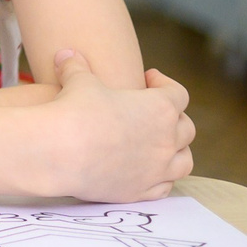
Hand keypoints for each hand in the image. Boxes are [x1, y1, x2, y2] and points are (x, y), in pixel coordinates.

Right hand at [45, 50, 195, 199]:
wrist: (59, 153)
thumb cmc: (74, 112)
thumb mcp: (77, 81)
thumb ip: (77, 67)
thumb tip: (66, 55)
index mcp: (160, 108)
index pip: (178, 93)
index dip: (164, 83)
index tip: (148, 79)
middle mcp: (167, 140)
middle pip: (186, 128)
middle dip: (173, 118)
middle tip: (153, 114)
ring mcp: (158, 169)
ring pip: (185, 160)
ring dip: (177, 151)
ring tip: (161, 145)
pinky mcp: (142, 191)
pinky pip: (165, 186)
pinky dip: (162, 178)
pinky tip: (148, 172)